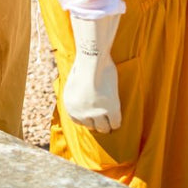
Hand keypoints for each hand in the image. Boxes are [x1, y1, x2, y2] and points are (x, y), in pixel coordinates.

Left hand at [62, 14, 121, 132]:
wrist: (91, 59)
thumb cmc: (84, 64)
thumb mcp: (75, 80)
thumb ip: (79, 92)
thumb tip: (82, 88)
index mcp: (69, 105)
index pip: (79, 121)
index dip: (88, 117)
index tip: (94, 114)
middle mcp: (79, 112)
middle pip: (91, 127)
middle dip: (98, 123)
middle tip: (105, 118)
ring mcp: (94, 113)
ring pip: (103, 128)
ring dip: (108, 124)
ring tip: (112, 119)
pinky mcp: (109, 110)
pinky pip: (115, 123)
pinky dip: (117, 122)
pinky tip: (118, 116)